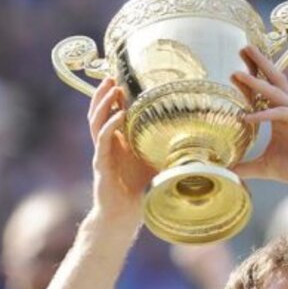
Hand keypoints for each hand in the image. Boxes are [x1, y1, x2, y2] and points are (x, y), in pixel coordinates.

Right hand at [87, 78, 155, 221]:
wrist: (125, 213)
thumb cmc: (139, 187)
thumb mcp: (154, 159)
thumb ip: (162, 144)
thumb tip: (190, 133)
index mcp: (117, 141)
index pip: (111, 113)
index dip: (114, 96)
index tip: (122, 78)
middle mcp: (107, 144)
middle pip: (99, 112)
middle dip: (104, 93)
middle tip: (112, 75)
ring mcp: (102, 153)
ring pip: (97, 122)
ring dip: (104, 103)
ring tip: (113, 88)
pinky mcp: (101, 164)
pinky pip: (103, 140)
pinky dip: (110, 125)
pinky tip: (119, 114)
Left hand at [230, 45, 287, 194]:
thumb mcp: (266, 167)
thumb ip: (246, 167)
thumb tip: (226, 171)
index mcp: (281, 115)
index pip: (264, 93)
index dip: (250, 80)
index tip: (233, 71)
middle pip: (273, 80)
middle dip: (258, 63)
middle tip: (243, 47)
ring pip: (276, 91)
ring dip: (256, 80)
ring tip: (237, 73)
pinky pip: (281, 113)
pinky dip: (264, 114)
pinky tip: (247, 117)